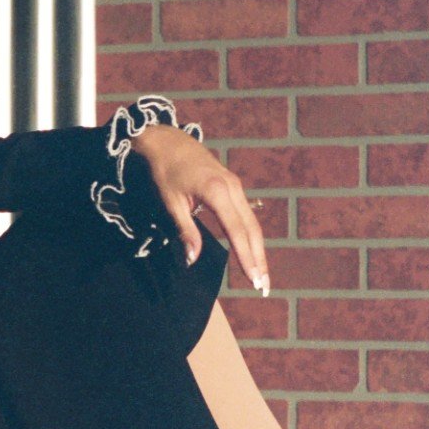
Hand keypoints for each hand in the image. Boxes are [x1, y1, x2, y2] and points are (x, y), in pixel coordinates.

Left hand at [131, 124, 269, 294]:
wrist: (168, 142)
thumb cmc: (165, 172)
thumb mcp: (171, 202)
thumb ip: (185, 231)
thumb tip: (192, 261)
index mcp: (217, 192)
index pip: (237, 231)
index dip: (246, 257)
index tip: (253, 279)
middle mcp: (233, 188)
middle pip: (252, 230)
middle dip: (258, 259)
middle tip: (263, 287)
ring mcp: (236, 186)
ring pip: (252, 223)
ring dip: (258, 250)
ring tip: (261, 276)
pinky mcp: (234, 186)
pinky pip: (246, 215)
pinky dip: (251, 236)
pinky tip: (252, 252)